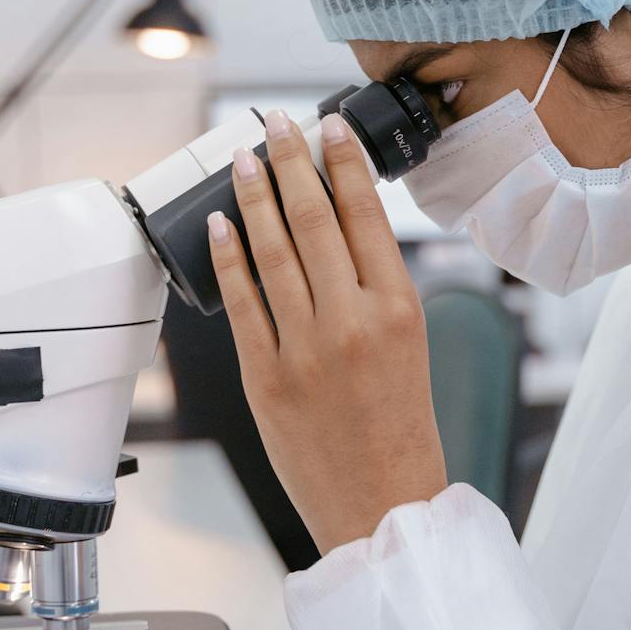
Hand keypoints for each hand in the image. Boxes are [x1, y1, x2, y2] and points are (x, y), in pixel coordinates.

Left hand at [208, 108, 446, 554]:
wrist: (381, 506)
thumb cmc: (401, 431)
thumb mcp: (411, 348)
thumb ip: (376, 293)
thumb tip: (334, 236)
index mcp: (399, 310)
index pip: (366, 215)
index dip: (341, 163)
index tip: (325, 127)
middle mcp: (353, 321)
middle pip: (315, 220)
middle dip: (291, 162)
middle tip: (275, 123)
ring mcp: (306, 349)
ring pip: (274, 252)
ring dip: (255, 196)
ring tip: (243, 158)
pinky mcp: (266, 377)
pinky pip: (242, 303)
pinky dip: (228, 257)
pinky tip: (219, 224)